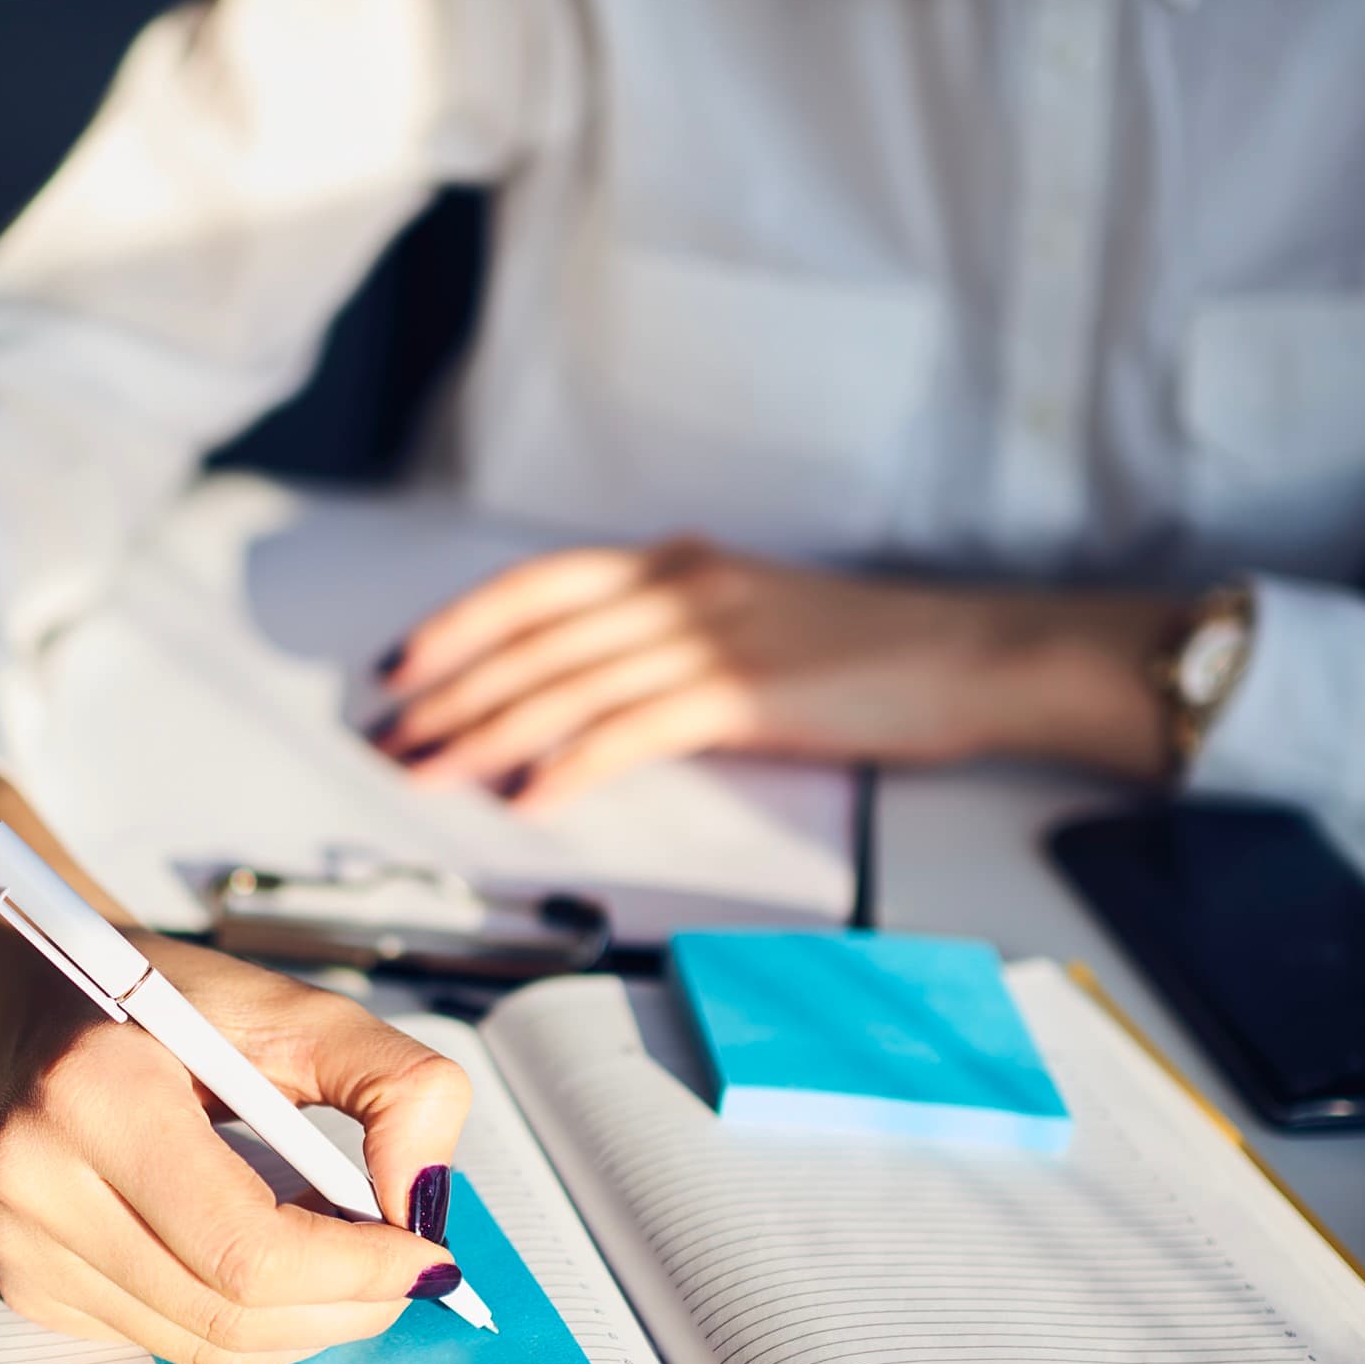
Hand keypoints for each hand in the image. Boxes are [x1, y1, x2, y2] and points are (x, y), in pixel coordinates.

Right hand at [0, 769, 471, 1363]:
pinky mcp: (27, 1285)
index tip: (430, 1258)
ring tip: (343, 1257)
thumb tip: (426, 1200)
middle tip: (406, 1271)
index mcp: (95, 1093)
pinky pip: (167, 1342)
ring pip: (205, 1347)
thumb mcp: (291, 1006)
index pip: (247, 1249)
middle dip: (346, 1307)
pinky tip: (263, 1257)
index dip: (357, 1271)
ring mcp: (22, 1246)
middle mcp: (38, 1182)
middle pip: (232, 1315)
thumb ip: (392, 1084)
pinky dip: (242, 1319)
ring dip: (302, 1322)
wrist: (25, 999)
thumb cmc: (158, 999)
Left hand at [369, 538, 1176, 806]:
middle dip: (446, 691)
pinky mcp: (746, 693)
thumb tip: (596, 684)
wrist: (976, 652)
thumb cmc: (872, 651)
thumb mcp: (753, 620)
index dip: (455, 624)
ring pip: (566, 682)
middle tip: (387, 737)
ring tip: (430, 770)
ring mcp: (712, 637)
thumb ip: (674, 637)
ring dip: (484, 731)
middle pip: (531, 638)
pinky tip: (529, 796)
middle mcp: (680, 588)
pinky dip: (572, 762)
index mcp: (676, 567)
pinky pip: (634, 728)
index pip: (535, 587)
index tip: (397, 666)